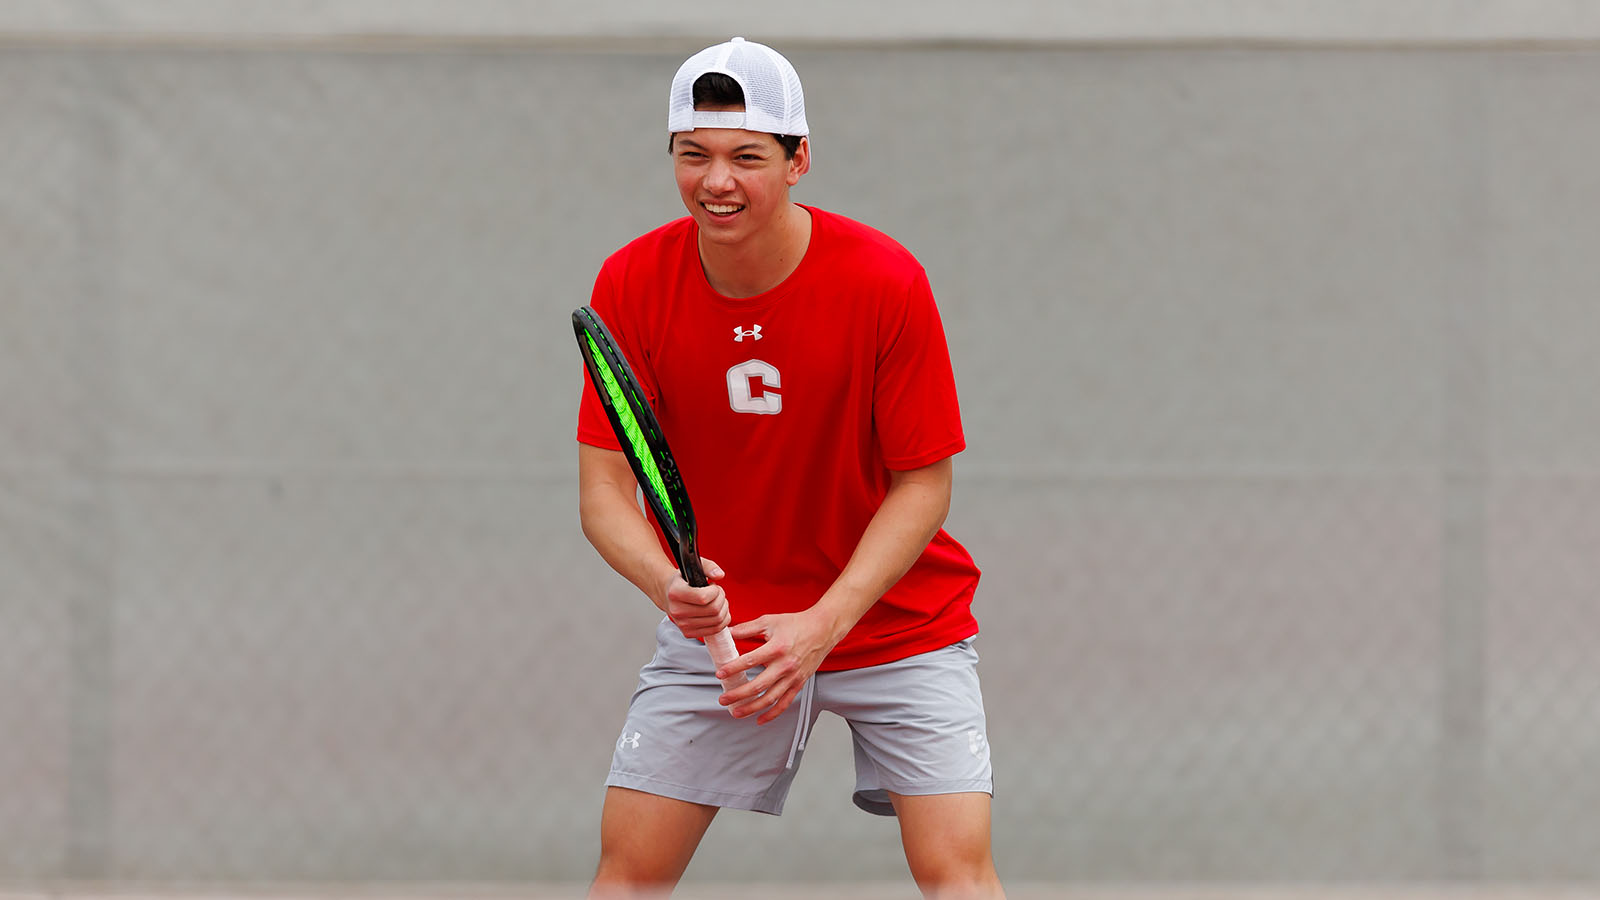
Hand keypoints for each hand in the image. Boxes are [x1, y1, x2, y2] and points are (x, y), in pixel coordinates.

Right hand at [661, 557, 729, 640]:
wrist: (668, 594)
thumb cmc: (682, 581)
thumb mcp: (693, 566)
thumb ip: (709, 566)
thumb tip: (719, 575)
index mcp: (675, 593)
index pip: (704, 598)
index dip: (715, 591)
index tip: (713, 586)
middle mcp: (677, 611)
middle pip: (713, 610)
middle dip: (722, 599)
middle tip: (717, 593)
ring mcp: (682, 624)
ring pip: (717, 621)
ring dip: (723, 609)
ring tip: (717, 601)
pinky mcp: (688, 632)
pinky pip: (715, 630)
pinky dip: (722, 620)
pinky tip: (717, 611)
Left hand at [718, 608, 842, 724]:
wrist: (822, 629)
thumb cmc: (797, 624)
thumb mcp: (769, 621)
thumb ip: (747, 628)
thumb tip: (729, 632)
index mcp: (777, 648)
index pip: (750, 661)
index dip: (733, 668)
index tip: (721, 673)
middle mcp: (785, 665)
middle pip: (758, 685)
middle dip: (738, 694)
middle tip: (724, 698)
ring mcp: (793, 677)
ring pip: (770, 698)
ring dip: (751, 708)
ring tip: (736, 712)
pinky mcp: (799, 683)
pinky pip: (785, 703)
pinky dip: (772, 714)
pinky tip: (760, 719)